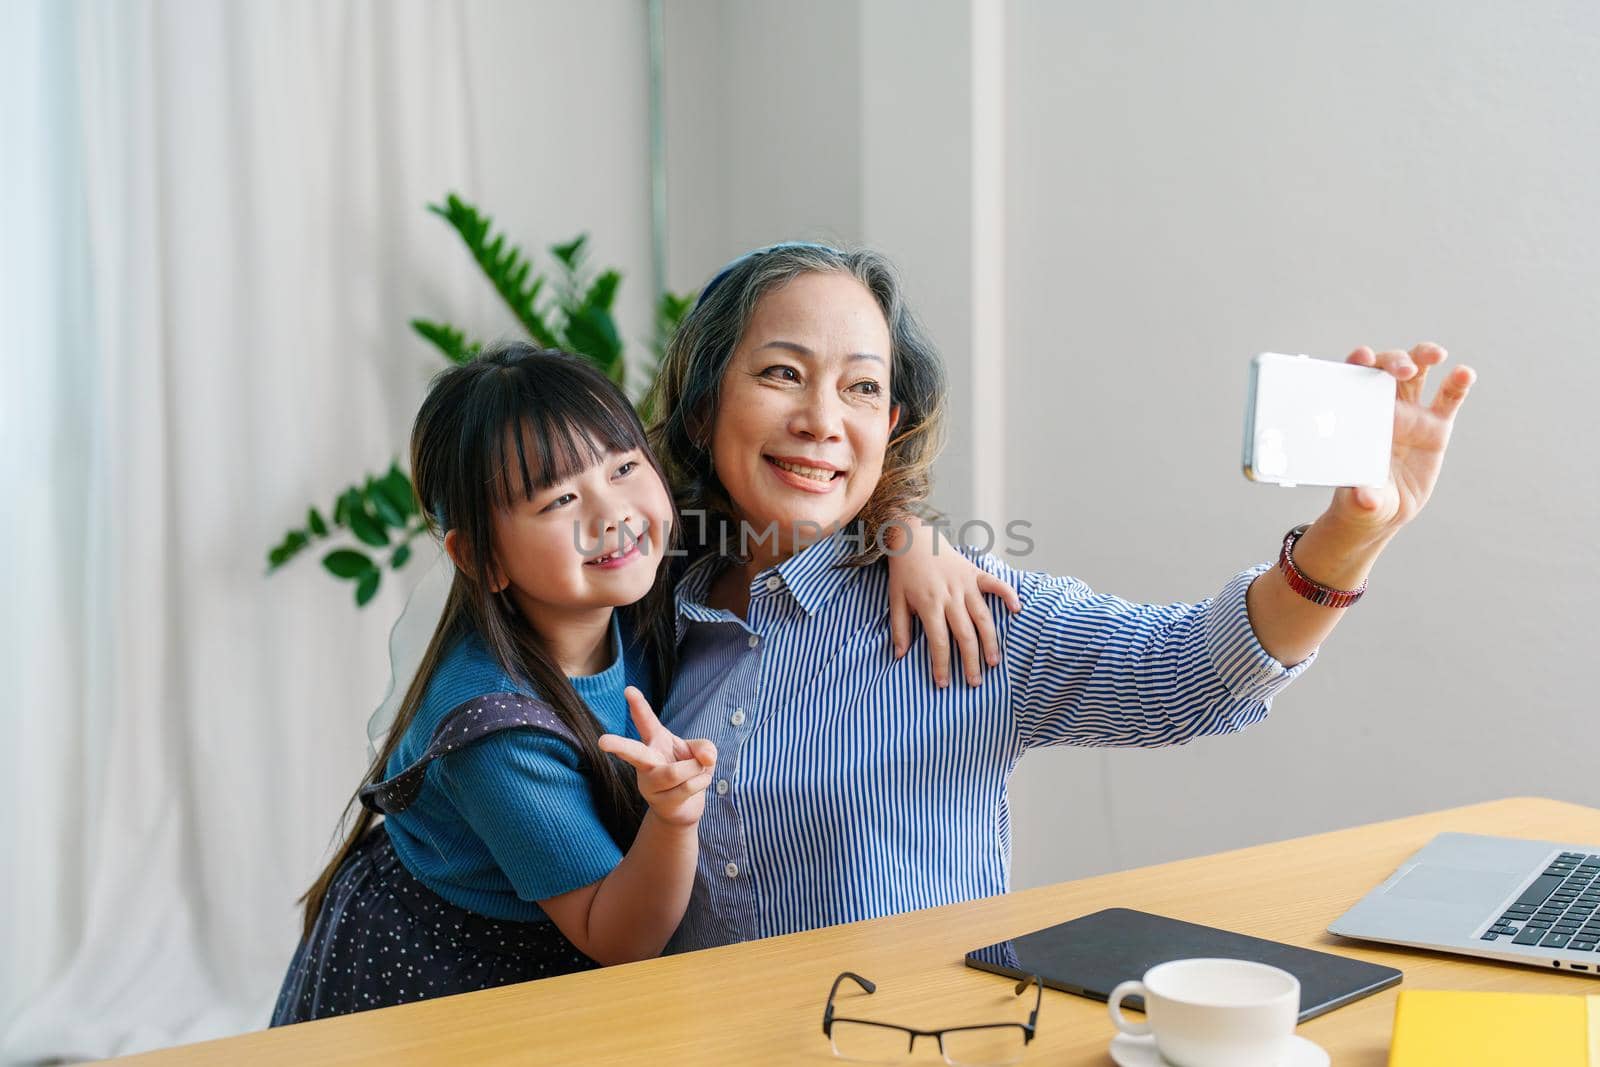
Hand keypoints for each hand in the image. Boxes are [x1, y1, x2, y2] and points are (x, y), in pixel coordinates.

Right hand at [597, 687, 717, 827]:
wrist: (684, 810)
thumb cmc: (689, 773)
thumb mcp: (701, 753)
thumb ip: (705, 747)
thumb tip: (706, 757)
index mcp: (655, 742)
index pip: (645, 721)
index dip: (638, 705)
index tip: (629, 689)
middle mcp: (647, 762)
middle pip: (633, 752)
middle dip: (618, 746)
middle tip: (602, 742)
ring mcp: (650, 784)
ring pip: (674, 772)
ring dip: (695, 769)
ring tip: (700, 769)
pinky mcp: (660, 802)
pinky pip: (687, 788)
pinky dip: (702, 781)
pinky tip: (699, 782)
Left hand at [884, 519, 1022, 687]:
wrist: (913, 538)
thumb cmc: (904, 572)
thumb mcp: (895, 600)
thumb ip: (899, 628)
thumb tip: (900, 655)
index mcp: (929, 604)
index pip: (938, 641)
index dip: (941, 664)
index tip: (943, 683)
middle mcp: (950, 596)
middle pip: (965, 635)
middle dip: (970, 661)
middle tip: (975, 682)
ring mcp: (966, 584)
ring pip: (983, 617)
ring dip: (990, 641)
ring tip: (994, 662)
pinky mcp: (975, 573)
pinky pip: (996, 584)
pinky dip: (1008, 595)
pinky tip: (1017, 610)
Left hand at [1325, 343, 1474, 537]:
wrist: (1382, 510)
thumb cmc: (1359, 498)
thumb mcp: (1358, 502)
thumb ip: (1360, 498)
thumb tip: (1364, 498)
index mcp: (1356, 416)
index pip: (1352, 378)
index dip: (1357, 361)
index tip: (1362, 357)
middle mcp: (1382, 407)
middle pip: (1387, 367)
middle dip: (1395, 360)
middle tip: (1404, 370)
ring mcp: (1411, 414)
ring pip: (1418, 372)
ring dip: (1424, 356)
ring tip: (1436, 355)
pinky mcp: (1436, 426)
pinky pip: (1449, 398)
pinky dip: (1458, 383)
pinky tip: (1464, 374)